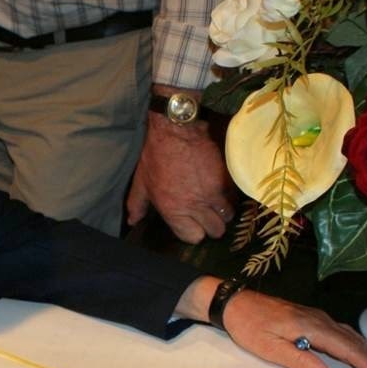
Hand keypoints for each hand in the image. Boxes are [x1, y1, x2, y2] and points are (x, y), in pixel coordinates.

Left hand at [126, 114, 235, 243]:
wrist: (177, 130)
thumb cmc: (156, 156)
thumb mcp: (142, 182)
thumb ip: (137, 205)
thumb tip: (132, 221)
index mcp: (173, 210)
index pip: (193, 237)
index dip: (193, 232)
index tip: (192, 224)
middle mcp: (195, 206)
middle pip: (215, 231)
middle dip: (212, 226)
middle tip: (207, 216)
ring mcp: (213, 193)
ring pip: (228, 216)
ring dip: (223, 212)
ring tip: (216, 204)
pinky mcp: (226, 179)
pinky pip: (234, 197)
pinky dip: (230, 196)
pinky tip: (222, 190)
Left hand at [174, 276, 366, 367]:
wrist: (234, 302)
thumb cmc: (248, 326)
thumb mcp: (268, 349)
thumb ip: (298, 360)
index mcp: (312, 327)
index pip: (349, 348)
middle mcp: (320, 320)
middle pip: (355, 342)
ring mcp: (316, 317)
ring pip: (350, 335)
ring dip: (365, 355)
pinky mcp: (310, 318)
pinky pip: (341, 332)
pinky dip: (354, 345)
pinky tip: (355, 355)